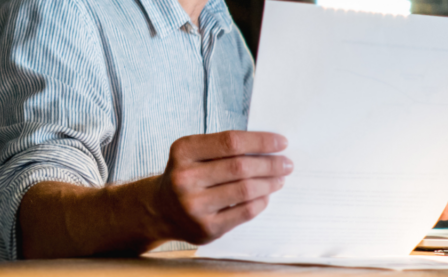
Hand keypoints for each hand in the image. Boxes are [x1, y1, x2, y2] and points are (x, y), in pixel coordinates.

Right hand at [157, 131, 292, 243]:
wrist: (160, 210)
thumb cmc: (188, 175)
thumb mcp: (195, 153)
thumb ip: (225, 148)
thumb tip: (270, 148)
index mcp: (183, 151)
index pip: (230, 142)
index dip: (261, 141)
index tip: (281, 142)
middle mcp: (184, 178)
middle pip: (240, 167)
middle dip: (270, 164)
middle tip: (286, 164)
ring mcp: (194, 206)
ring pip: (245, 190)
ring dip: (269, 183)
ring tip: (279, 179)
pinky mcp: (206, 228)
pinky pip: (244, 212)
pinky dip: (261, 202)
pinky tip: (266, 196)